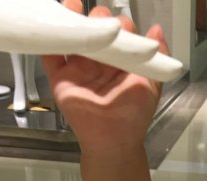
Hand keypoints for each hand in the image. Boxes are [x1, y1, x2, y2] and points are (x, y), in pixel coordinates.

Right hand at [40, 0, 167, 153]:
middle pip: (93, 30)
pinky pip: (50, 55)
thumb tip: (157, 30)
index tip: (123, 25)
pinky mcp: (60, 79)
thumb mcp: (151, 84)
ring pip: (72, 37)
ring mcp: (77, 69)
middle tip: (102, 20)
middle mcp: (97, 62)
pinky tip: (54, 21)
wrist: (114, 141)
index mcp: (118, 62)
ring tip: (74, 4)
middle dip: (97, 18)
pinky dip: (49, 37)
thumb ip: (156, 58)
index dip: (119, 25)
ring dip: (71, 18)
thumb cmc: (134, 116)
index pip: (116, 34)